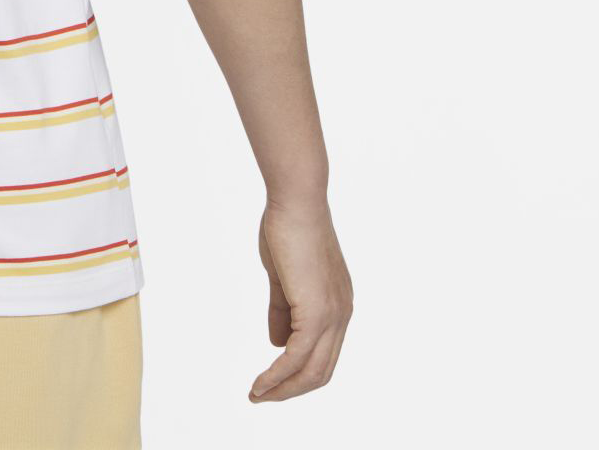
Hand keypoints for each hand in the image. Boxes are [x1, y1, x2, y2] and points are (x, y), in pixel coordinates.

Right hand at [248, 197, 352, 401]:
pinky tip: (260, 384)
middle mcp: (341, 315)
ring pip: (312, 372)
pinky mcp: (316, 312)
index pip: (323, 353)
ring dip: (283, 389)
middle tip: (262, 396)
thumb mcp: (284, 277)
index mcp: (337, 305)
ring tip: (257, 396)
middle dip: (291, 390)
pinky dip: (277, 376)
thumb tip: (277, 342)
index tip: (272, 381)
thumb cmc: (288, 228)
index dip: (298, 373)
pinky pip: (295, 357)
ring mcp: (332, 315)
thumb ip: (283, 309)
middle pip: (321, 371)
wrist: (296, 201)